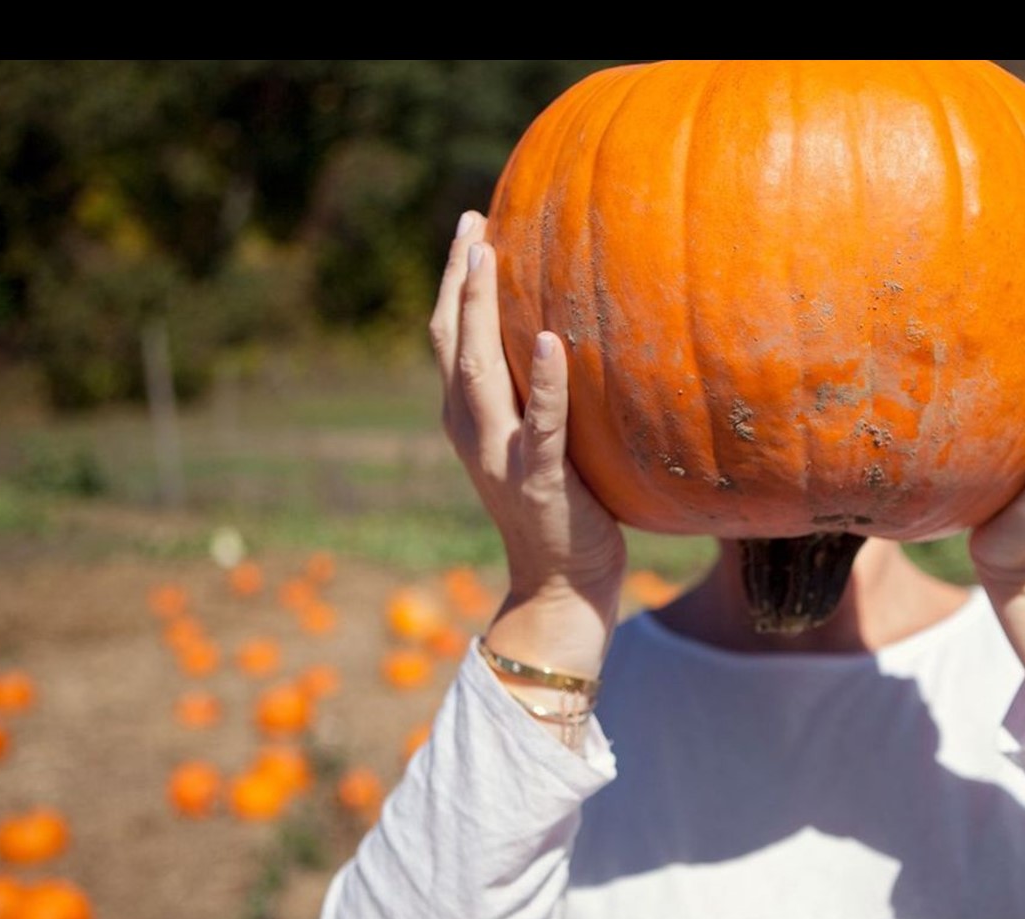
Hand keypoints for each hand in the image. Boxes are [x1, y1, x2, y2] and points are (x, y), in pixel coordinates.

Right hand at [432, 211, 625, 675]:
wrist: (561, 588)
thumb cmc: (566, 513)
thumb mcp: (544, 444)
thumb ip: (543, 398)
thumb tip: (575, 338)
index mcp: (469, 419)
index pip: (450, 338)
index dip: (454, 283)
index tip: (470, 228)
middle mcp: (472, 431)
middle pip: (452, 341)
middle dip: (458, 280)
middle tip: (471, 224)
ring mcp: (500, 455)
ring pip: (479, 370)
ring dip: (480, 311)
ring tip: (488, 257)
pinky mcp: (539, 479)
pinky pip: (541, 423)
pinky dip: (544, 381)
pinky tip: (551, 341)